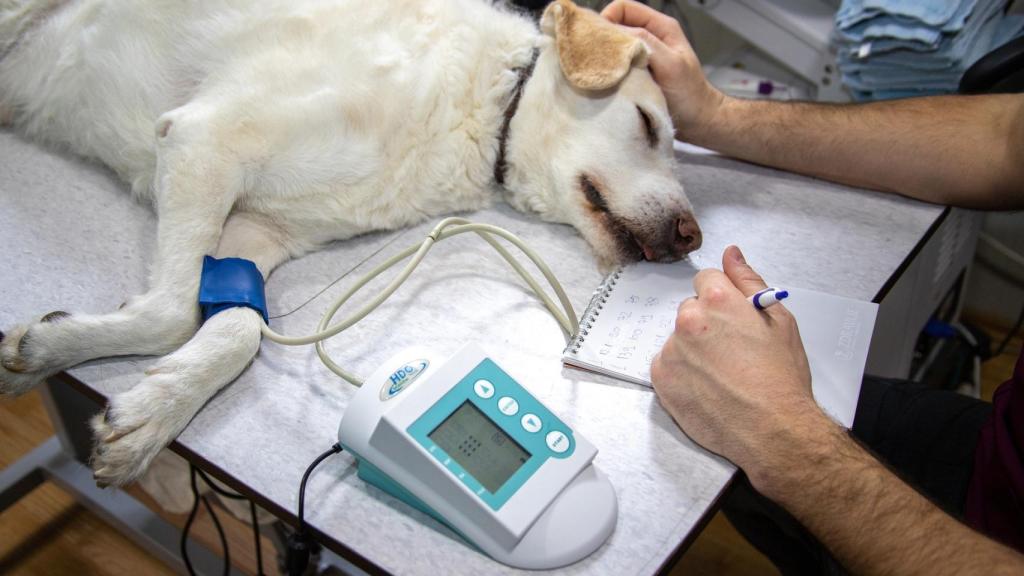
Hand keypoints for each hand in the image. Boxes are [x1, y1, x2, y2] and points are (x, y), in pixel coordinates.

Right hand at [601, 0, 725, 141]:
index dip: (607, 18)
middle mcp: (650, 37)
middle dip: (603, 38)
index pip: (623, 8)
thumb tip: (617, 33)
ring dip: (605, 56)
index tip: (598, 41)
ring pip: (614, 46)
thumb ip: (647, 44)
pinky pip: (616, 64)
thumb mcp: (670, 65)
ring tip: (600, 71)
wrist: (698, 121)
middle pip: (616, 25)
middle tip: (595, 58)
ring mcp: (642, 55)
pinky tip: (607, 80)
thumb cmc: (690, 94)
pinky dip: (609, 70)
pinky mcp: (637, 73)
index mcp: (660, 27)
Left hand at [650, 246, 832, 490]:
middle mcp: (689, 321)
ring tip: (722, 375)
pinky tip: (707, 387)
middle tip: (732, 352)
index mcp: (717, 301)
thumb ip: (748, 281)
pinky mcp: (661, 378)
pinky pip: (667, 364)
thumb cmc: (781, 379)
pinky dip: (682, 373)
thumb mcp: (778, 320)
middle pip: (690, 310)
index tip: (732, 319)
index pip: (705, 281)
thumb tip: (731, 254)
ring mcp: (671, 350)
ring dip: (693, 350)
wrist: (773, 430)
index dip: (722, 300)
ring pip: (678, 339)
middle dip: (707, 325)